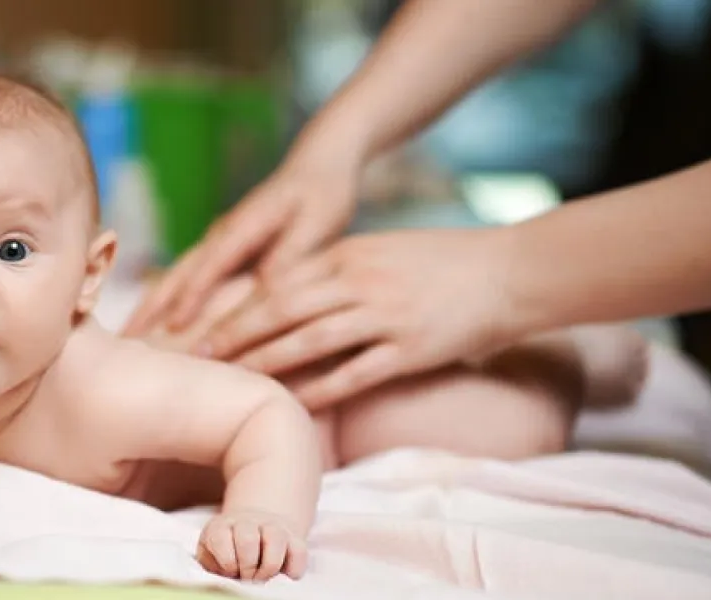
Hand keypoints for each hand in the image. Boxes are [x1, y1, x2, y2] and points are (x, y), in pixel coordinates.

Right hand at [123, 155, 358, 336]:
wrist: (320, 163)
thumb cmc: (323, 194)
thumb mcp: (316, 228)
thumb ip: (289, 259)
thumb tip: (264, 295)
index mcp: (243, 226)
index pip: (210, 266)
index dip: (191, 298)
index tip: (172, 329)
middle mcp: (222, 233)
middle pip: (178, 273)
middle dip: (150, 307)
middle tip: (125, 340)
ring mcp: (218, 239)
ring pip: (177, 276)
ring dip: (152, 305)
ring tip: (129, 335)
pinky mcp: (224, 247)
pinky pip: (190, 277)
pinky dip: (170, 299)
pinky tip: (160, 321)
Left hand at [196, 509, 307, 581]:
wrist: (252, 528)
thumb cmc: (227, 550)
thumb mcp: (210, 555)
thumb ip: (213, 565)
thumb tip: (224, 581)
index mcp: (222, 526)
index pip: (221, 539)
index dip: (227, 563)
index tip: (230, 572)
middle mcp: (247, 521)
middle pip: (248, 539)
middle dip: (248, 567)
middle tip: (247, 578)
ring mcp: (273, 526)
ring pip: (276, 539)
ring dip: (269, 567)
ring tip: (263, 578)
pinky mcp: (294, 537)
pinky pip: (299, 552)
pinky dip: (293, 570)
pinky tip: (283, 575)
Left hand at [197, 228, 519, 409]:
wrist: (511, 271)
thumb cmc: (444, 261)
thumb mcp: (383, 250)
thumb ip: (339, 268)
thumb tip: (293, 291)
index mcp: (350, 254)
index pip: (279, 281)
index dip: (237, 305)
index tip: (203, 323)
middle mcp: (360, 281)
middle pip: (282, 309)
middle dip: (236, 334)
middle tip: (198, 356)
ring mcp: (385, 316)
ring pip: (310, 341)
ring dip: (266, 361)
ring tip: (233, 380)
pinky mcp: (411, 349)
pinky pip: (353, 374)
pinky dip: (319, 390)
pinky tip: (292, 405)